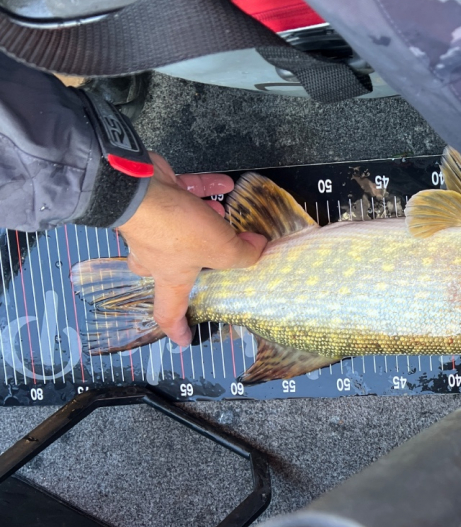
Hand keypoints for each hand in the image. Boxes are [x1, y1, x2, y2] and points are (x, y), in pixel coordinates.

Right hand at [119, 153, 266, 346]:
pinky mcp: (155, 196)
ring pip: (177, 227)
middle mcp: (156, 254)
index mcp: (168, 276)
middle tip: (204, 260)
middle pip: (166, 267)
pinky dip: (201, 190)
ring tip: (225, 215)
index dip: (177, 329)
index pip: (168, 312)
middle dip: (184, 264)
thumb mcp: (219, 248)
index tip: (185, 341)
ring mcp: (153, 225)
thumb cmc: (174, 229)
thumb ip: (242, 254)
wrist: (137, 187)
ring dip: (202, 221)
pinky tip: (224, 185)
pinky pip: (182, 194)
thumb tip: (257, 249)